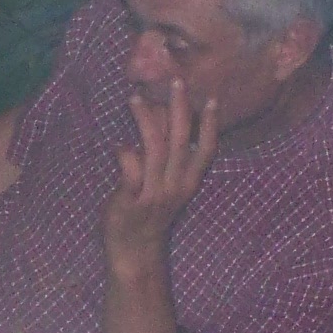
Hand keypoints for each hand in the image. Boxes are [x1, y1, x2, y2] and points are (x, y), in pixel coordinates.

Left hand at [103, 80, 218, 273]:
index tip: (212, 99)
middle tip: (175, 81)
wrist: (134, 251)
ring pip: (154, 150)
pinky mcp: (131, 202)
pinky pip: (131, 171)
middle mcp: (175, 187)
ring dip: (145, 121)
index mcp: (187, 182)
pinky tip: (120, 144)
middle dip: (180, 109)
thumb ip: (166, 159)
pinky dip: (125, 154)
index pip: (206, 151)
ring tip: (135, 98)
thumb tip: (161, 120)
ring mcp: (154, 195)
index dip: (210, 125)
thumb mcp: (166, 186)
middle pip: (180, 142)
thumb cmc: (149, 212)